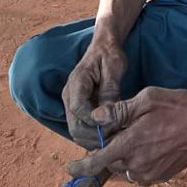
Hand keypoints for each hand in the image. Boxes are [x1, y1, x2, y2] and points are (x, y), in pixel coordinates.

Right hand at [61, 36, 126, 150]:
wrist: (103, 48)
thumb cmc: (109, 55)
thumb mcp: (114, 68)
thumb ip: (109, 91)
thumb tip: (106, 114)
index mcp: (76, 83)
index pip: (78, 110)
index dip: (94, 121)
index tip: (114, 123)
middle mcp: (69, 96)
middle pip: (75, 127)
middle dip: (95, 136)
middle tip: (117, 136)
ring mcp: (71, 104)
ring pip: (77, 132)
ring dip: (94, 139)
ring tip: (116, 137)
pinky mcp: (78, 110)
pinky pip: (82, 129)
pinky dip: (94, 136)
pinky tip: (111, 134)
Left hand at [65, 87, 186, 185]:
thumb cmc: (178, 105)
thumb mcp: (146, 99)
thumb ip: (118, 110)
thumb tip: (95, 118)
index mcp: (131, 144)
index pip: (98, 160)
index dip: (81, 166)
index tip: (70, 167)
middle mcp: (139, 163)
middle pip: (111, 163)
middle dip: (110, 150)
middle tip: (123, 131)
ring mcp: (152, 172)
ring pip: (125, 169)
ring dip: (124, 157)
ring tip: (139, 136)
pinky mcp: (162, 176)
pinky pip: (140, 173)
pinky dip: (138, 162)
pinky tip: (150, 145)